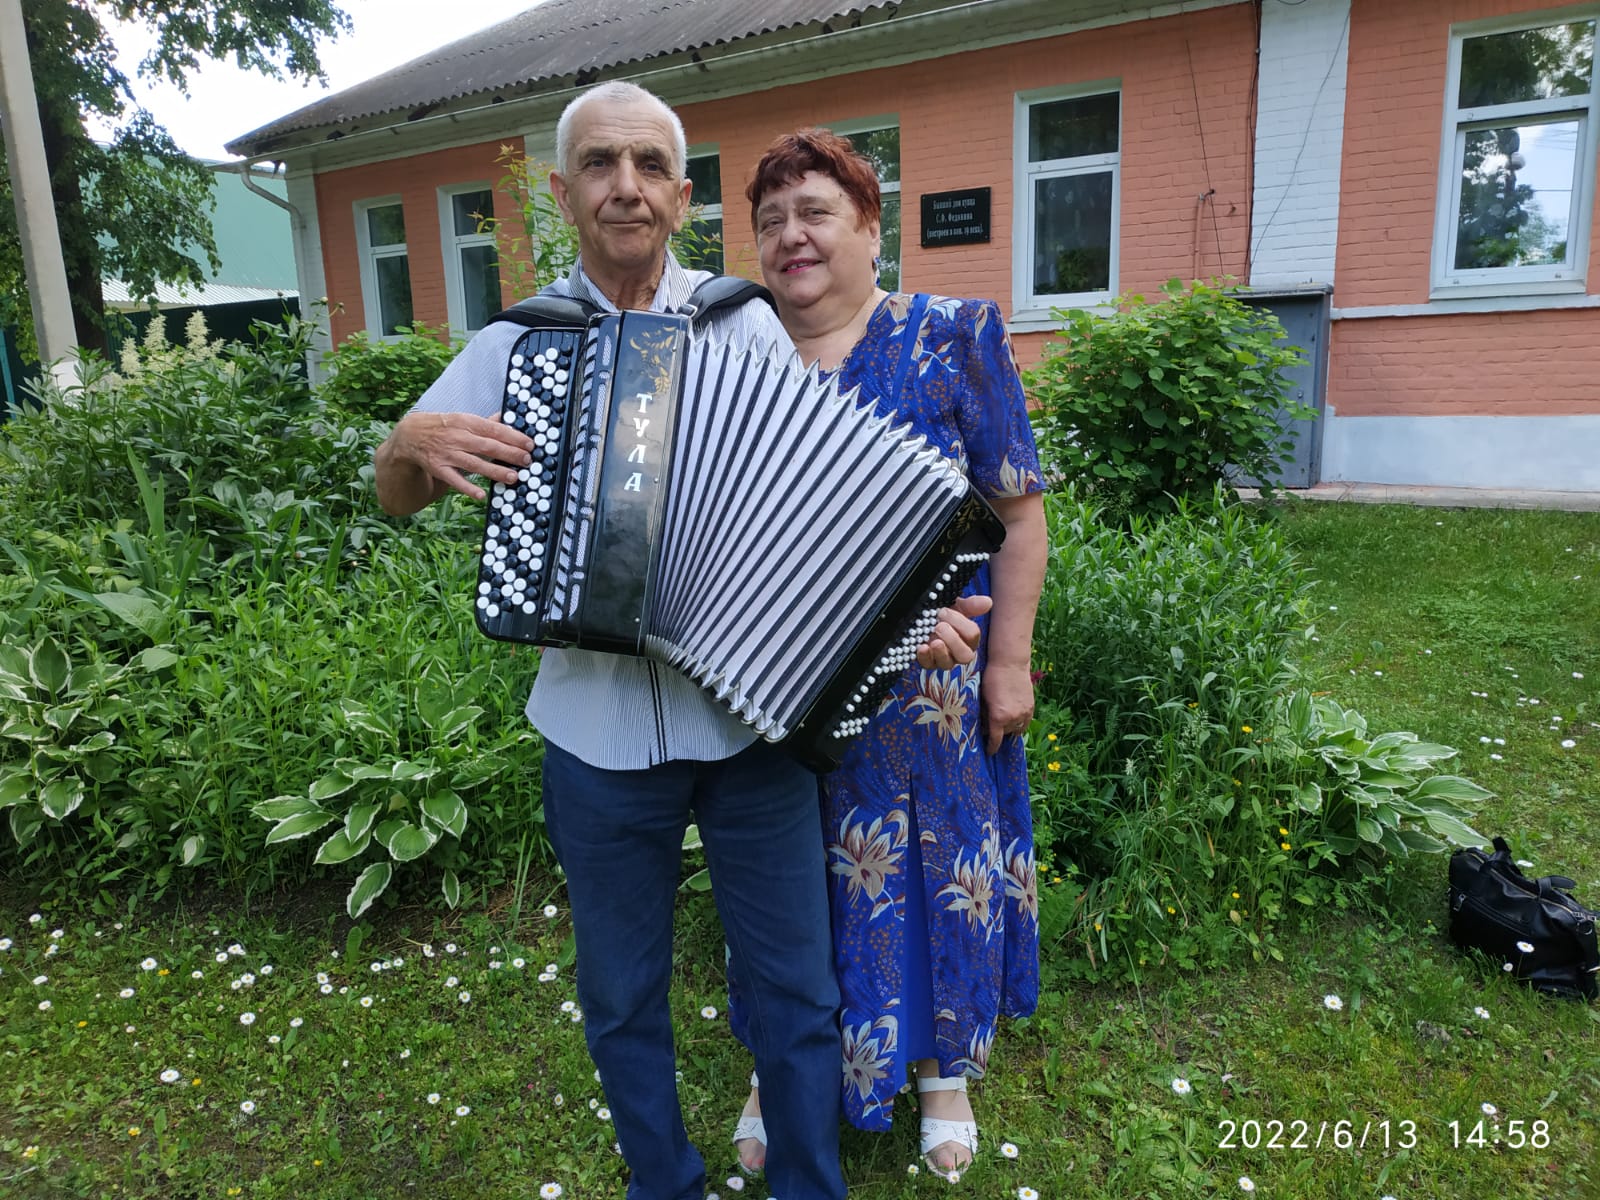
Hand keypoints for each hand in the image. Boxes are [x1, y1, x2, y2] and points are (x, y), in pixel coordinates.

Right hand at [387, 410, 533, 500]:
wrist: (410, 435)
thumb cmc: (443, 427)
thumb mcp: (463, 419)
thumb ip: (486, 423)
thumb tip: (508, 418)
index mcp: (466, 422)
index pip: (494, 429)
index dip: (513, 437)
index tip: (530, 444)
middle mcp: (458, 437)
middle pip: (488, 446)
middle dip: (509, 454)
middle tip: (527, 461)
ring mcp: (447, 454)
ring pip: (474, 464)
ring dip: (495, 471)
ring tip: (513, 477)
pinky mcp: (438, 468)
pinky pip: (455, 480)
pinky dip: (468, 488)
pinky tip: (482, 495)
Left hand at [914, 594, 992, 670]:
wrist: (924, 617)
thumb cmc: (943, 614)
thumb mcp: (957, 606)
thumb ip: (971, 605)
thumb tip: (987, 602)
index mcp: (968, 638)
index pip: (972, 635)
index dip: (960, 623)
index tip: (944, 611)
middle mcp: (958, 652)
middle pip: (965, 656)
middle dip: (953, 640)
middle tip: (940, 626)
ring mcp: (943, 659)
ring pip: (948, 664)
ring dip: (941, 652)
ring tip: (933, 640)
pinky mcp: (928, 662)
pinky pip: (928, 665)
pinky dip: (925, 656)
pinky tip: (922, 647)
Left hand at [981, 660, 1033, 754]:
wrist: (1010, 663)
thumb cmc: (991, 678)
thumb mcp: (982, 698)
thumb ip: (984, 715)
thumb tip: (983, 727)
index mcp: (998, 717)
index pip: (995, 740)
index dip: (991, 747)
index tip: (988, 751)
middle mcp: (1013, 718)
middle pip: (1005, 734)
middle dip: (998, 732)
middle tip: (990, 727)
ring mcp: (1024, 713)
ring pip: (1017, 729)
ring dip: (1009, 728)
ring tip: (1002, 721)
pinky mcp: (1031, 707)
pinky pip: (1025, 722)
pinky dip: (1019, 723)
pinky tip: (1013, 717)